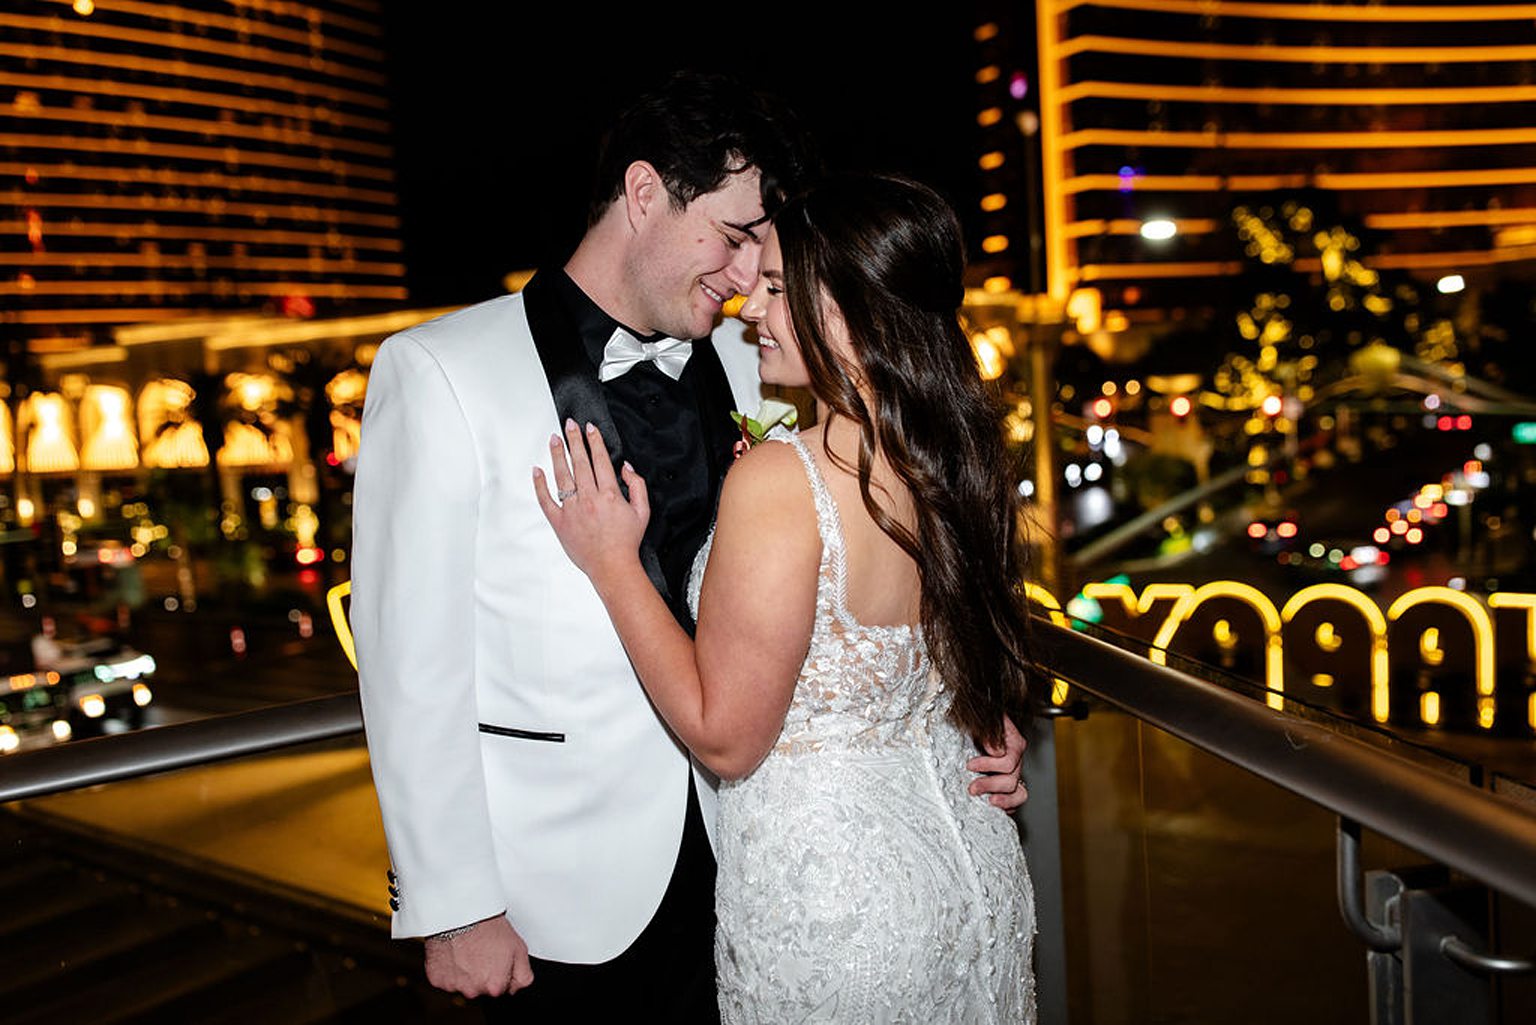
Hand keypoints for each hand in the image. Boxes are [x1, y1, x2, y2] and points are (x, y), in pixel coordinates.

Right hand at [423, 915, 534, 997]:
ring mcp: (452, 986)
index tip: (496, 957)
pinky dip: (448, 968)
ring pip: (461, 984)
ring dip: (464, 972)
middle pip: (480, 988)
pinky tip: (454, 952)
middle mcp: (473, 991)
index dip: (499, 972)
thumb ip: (523, 975)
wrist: (461, 913)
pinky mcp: (436, 978)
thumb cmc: (489, 927)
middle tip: (481, 951)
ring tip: (466, 950)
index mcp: (494, 987)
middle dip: (481, 974)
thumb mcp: (519, 948)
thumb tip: (516, 988)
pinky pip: (445, 978)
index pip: (500, 989)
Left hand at [533, 419, 649, 579]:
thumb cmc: (626, 542)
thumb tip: (625, 467)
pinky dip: (539, 485)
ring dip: (557, 455)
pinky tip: (537, 470)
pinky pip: (546, 500)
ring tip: (554, 439)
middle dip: (574, 440)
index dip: (594, 441)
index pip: (600, 460)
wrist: (612, 567)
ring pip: (562, 476)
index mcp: (609, 495)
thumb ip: (637, 485)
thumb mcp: (643, 511)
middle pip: (579, 462)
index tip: (589, 428)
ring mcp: (572, 510)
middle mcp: (589, 499)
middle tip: (569, 425)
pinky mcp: (559, 522)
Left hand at [967, 714, 1027, 809]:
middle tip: (972, 787)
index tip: (970, 765)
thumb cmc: (977, 722)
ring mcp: (1014, 772)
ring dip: (1003, 800)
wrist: (974, 726)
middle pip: (1011, 779)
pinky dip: (1008, 805)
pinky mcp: (1009, 785)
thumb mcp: (979, 720)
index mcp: (1013, 742)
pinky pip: (1017, 800)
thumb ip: (988, 732)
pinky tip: (996, 805)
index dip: (989, 765)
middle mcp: (1016, 759)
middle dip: (990, 785)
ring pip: (1019, 793)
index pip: (1009, 761)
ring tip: (989, 801)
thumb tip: (995, 749)